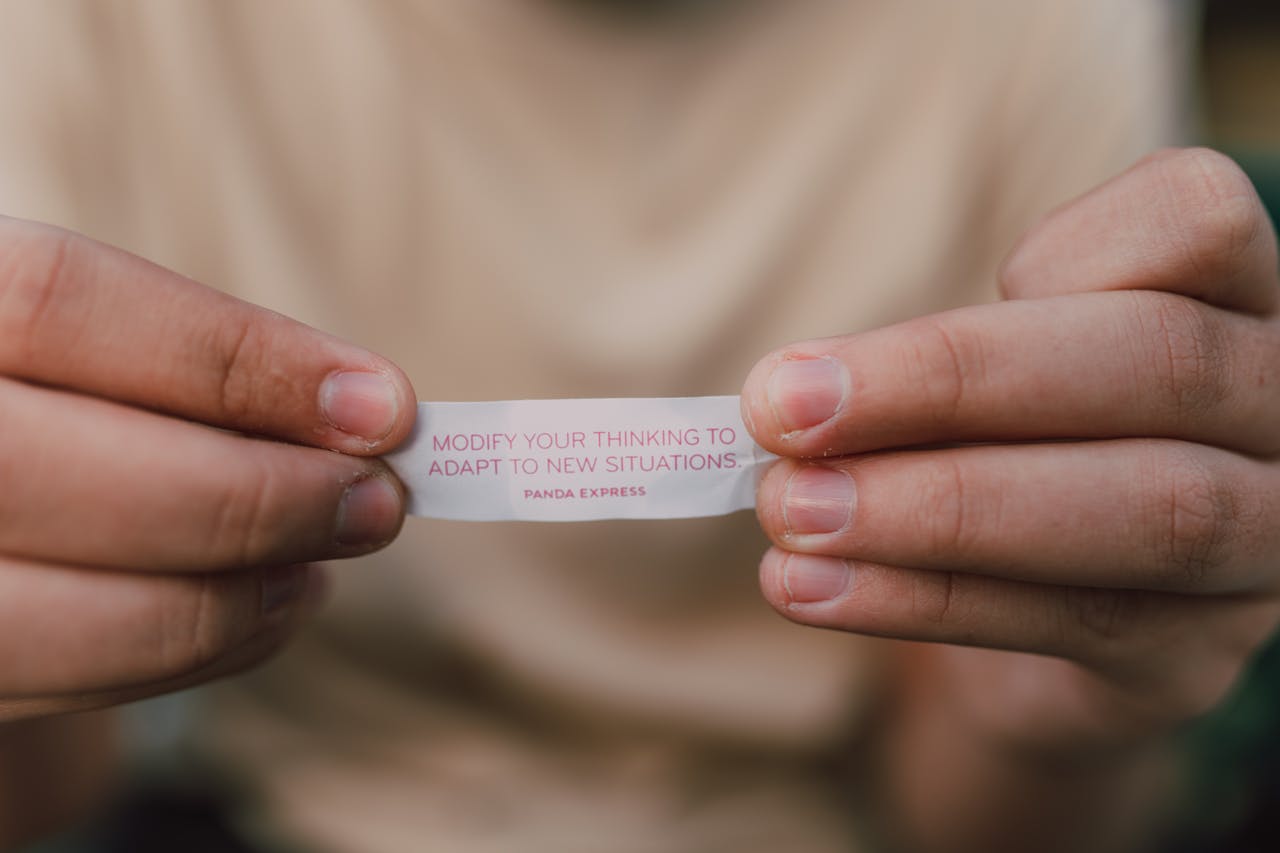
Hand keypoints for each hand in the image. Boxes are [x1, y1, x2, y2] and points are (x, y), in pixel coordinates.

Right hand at [0, 218, 415, 720]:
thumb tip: (368, 414)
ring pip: (58, 617)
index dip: (234, 358)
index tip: (383, 404)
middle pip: (52, 473)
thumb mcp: (89, 343)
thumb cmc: (46, 396)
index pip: (54, 304)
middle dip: (250, 499)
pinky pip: (61, 692)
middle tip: (376, 502)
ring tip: (321, 564)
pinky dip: (192, 657)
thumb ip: (197, 365)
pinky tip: (263, 607)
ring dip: (233, 599)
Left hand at [742, 148, 1279, 752]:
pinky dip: (922, 600)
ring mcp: (1263, 541)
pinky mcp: (1195, 654)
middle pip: (1159, 362)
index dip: (1063, 249)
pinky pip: (1076, 622)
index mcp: (1238, 301)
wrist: (1042, 606)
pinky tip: (810, 587)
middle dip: (950, 382)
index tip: (954, 284)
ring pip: (1144, 507)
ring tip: (792, 510)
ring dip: (935, 508)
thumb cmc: (1009, 444)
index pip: (1200, 217)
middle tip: (783, 410)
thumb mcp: (984, 377)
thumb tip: (789, 394)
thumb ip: (931, 366)